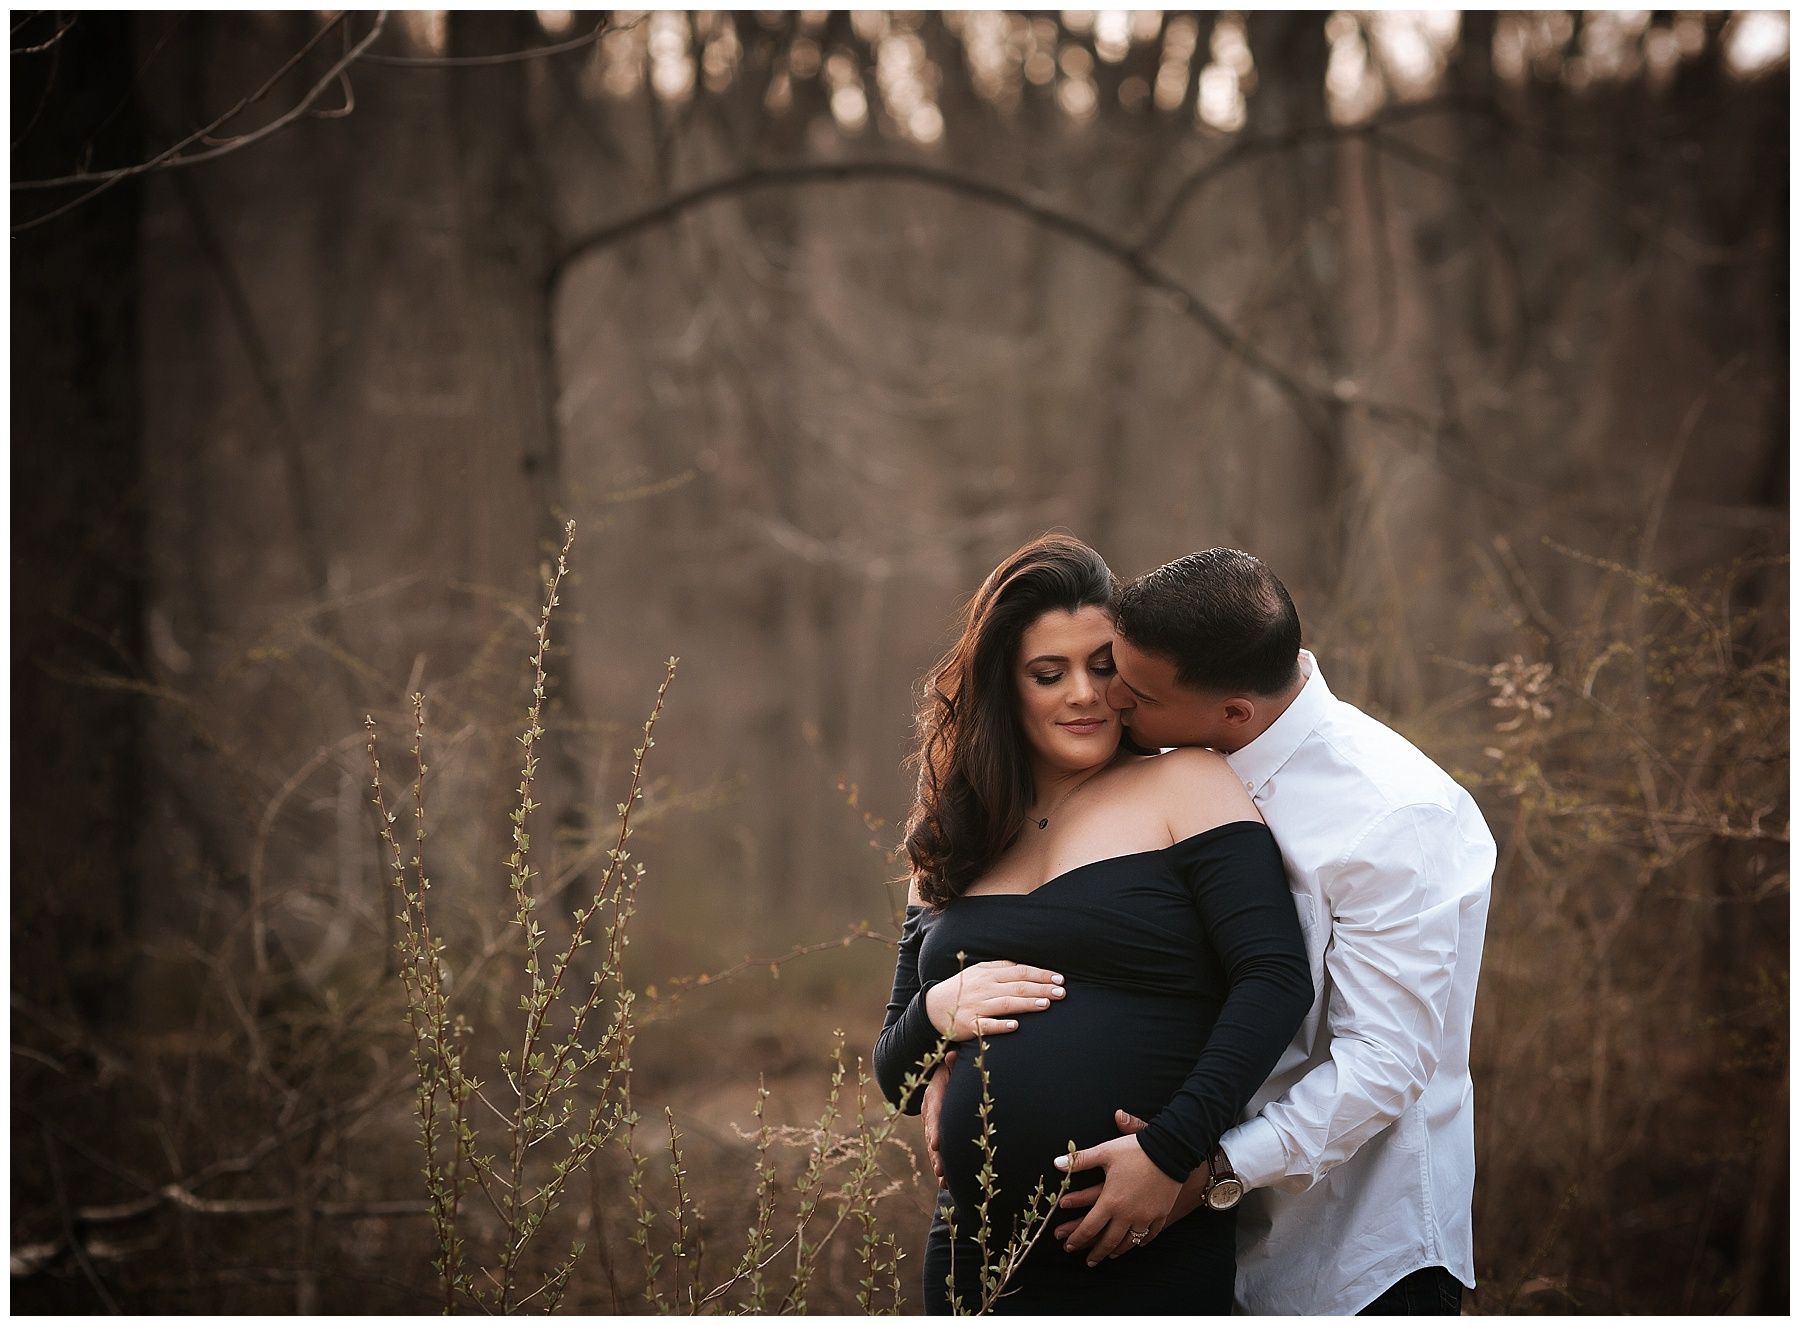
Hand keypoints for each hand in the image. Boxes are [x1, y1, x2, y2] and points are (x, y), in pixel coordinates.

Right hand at [921, 1049, 954, 1181]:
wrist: (946, 1071)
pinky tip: (946, 1181)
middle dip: (936, 1153)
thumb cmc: (954, 1067)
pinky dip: (941, 1163)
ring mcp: (931, 1121)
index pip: (933, 1112)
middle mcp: (929, 1109)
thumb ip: (953, 1063)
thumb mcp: (953, 1064)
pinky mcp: (937, 1130)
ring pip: (933, 1144)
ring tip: (944, 1179)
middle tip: (940, 1170)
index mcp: (934, 1093)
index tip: (936, 1145)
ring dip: (938, 1162)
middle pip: (930, 1133)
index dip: (934, 1129)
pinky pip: (937, 1148)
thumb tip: (952, 1055)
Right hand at [924, 960, 1064, 1040]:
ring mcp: (976, 1006)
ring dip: (1027, 1003)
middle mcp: (984, 988)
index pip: (1019, 971)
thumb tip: (1026, 967)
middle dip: (1041, 988)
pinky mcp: (969, 1024)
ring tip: (1046, 1004)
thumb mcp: (978, 971)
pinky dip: (1000, 1026)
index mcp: (988, 973)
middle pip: (1017, 986)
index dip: (1040, 974)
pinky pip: (986, 1026)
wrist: (932, 1006)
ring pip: (1006, 1004)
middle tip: (1062, 993)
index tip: (1059, 979)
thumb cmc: (962, 988)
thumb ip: (1000, 967)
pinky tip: (1015, 1026)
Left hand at [1054, 1110, 1210, 1241]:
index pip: (1089, 1227)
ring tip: (1109, 1255)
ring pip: (1129, 1242)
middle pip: (1108, 1241)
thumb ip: (1079, 1160)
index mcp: (1110, 1201)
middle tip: (1088, 1261)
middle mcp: (1127, 1214)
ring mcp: (1145, 1217)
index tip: (1069, 1245)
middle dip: (1096, 1252)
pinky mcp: (1160, 1215)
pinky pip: (1150, 1235)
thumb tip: (1056, 1163)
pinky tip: (1136, 1244)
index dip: (1077, 1238)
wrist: (1170, 1150)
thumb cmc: (1135, 1150)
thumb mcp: (1105, 1152)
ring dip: (1117, 1250)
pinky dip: (1140, 1242)